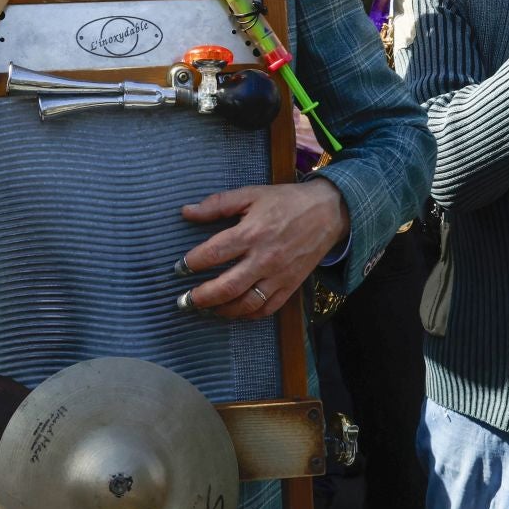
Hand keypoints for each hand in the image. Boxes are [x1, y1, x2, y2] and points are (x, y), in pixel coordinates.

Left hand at [178, 178, 347, 318]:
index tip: (179, 269)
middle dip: (201, 297)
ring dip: (221, 310)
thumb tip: (186, 212)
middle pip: (227, 287)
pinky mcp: (290, 286)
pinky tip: (233, 312)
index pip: (214, 254)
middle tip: (183, 301)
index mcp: (252, 233)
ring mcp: (279, 276)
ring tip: (204, 309)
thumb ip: (218, 204)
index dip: (192, 263)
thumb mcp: (251, 194)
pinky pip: (266, 308)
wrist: (329, 212)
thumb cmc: (287, 201)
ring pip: (246, 304)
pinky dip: (247, 315)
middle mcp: (264, 258)